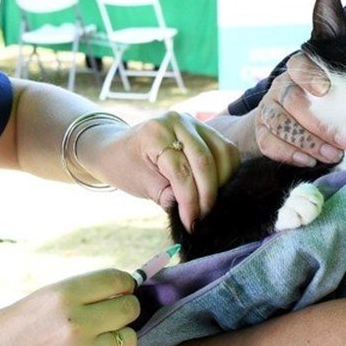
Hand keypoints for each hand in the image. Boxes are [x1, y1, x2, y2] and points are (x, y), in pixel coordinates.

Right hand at [0, 270, 141, 345]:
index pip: (117, 280)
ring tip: (98, 335)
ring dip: (119, 334)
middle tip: (114, 311)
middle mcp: (76, 323)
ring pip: (128, 338)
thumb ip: (85, 293)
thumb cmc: (19, 324)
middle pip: (129, 309)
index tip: (123, 287)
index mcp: (65, 294)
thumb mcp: (46, 296)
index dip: (125, 283)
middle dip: (126, 307)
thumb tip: (128, 289)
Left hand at [80, 113, 239, 231]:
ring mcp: (193, 121)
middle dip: (208, 195)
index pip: (180, 170)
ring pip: (223, 152)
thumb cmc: (127, 167)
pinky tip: (218, 189)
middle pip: (204, 160)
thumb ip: (167, 196)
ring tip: (210, 206)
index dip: (189, 201)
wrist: (119, 149)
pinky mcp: (205, 127)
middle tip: (204, 219)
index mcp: (154, 133)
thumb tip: (194, 211)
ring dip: (222, 183)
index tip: (192, 224)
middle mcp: (176, 121)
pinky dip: (227, 171)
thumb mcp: (141, 185)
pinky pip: (226, 149)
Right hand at [249, 53, 344, 166]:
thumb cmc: (320, 108)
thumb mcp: (333, 96)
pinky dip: (288, 153)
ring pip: (279, 123)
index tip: (325, 90)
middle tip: (343, 142)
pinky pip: (268, 142)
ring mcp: (267, 108)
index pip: (299, 65)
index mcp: (298, 72)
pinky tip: (308, 161)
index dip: (310, 76)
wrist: (282, 125)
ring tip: (331, 156)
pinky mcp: (260, 130)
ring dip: (306, 142)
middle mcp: (280, 87)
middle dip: (318, 124)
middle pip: (291, 100)